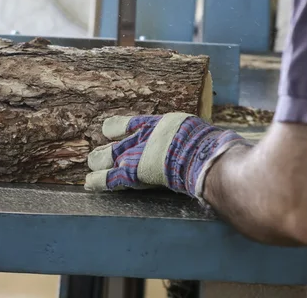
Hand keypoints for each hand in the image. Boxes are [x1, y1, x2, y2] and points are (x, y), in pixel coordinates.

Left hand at [84, 113, 250, 201]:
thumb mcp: (205, 137)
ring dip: (100, 161)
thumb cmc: (211, 147)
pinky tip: (88, 183)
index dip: (120, 127)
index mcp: (162, 124)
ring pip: (109, 156)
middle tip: (99, 152)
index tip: (110, 129)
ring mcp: (138, 152)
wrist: (204, 159)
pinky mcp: (134, 172)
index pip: (134, 123)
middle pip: (120, 139)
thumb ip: (197, 141)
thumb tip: (218, 146)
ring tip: (91, 163)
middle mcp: (146, 135)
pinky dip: (99, 181)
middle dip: (109, 148)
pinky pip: (111, 177)